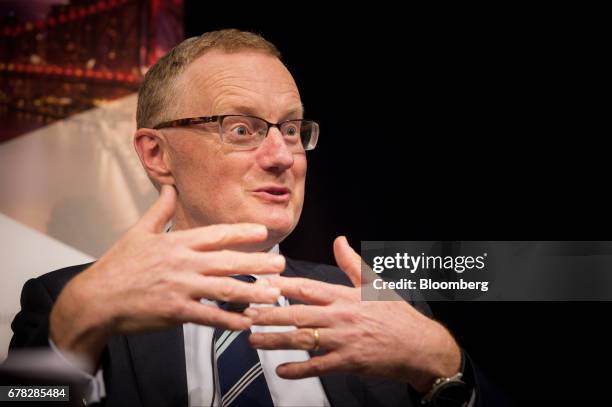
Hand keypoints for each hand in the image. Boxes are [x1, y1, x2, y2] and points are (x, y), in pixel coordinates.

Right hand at [50, 185, 283, 368]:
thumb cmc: (117, 266)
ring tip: (273, 293)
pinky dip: (230, 320)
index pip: (216, 234)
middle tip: (281, 264)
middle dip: (258, 263)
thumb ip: (159, 211)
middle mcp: (183, 263)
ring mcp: (180, 287)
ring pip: (224, 289)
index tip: (263, 232)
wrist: (95, 300)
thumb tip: (169, 187)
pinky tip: (247, 322)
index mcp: (177, 242)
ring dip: (252, 292)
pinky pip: (209, 315)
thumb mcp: (138, 232)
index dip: (242, 233)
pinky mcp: (175, 311)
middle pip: (228, 261)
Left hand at [246, 236, 460, 391]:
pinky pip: (318, 366)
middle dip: (268, 313)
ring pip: (302, 339)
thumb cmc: (397, 314)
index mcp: (344, 295)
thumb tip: (339, 240)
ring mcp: (343, 339)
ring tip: (253, 340)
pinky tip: (280, 370)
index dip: (280, 284)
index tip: (260, 283)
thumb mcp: (376, 282)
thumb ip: (352, 263)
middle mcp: (340, 316)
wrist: (421, 346)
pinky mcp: (348, 362)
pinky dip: (298, 369)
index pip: (306, 287)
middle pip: (297, 313)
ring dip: (275, 340)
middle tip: (245, 314)